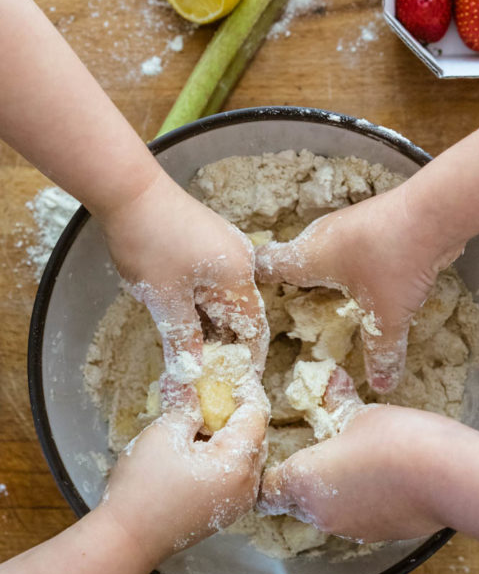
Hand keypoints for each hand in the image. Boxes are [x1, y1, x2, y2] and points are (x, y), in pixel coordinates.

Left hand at [101, 170, 268, 392]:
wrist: (128, 188)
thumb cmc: (150, 242)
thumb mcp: (164, 299)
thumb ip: (182, 340)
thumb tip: (191, 377)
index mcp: (238, 277)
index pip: (254, 329)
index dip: (248, 359)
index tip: (238, 384)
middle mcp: (241, 260)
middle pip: (241, 313)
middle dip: (226, 344)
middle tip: (208, 373)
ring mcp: (224, 246)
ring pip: (224, 297)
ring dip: (211, 324)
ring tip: (193, 351)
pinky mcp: (207, 239)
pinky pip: (213, 281)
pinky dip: (202, 303)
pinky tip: (182, 317)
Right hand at [102, 377, 268, 560]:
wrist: (126, 541)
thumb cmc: (143, 488)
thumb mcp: (164, 434)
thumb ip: (188, 406)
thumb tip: (197, 389)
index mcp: (238, 463)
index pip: (256, 416)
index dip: (246, 392)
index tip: (234, 376)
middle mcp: (248, 485)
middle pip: (256, 437)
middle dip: (238, 414)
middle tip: (216, 394)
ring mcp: (238, 503)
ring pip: (247, 457)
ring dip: (231, 436)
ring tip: (205, 419)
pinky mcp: (224, 512)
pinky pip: (236, 475)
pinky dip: (224, 457)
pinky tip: (199, 448)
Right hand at [255, 181, 460, 391]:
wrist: (435, 211)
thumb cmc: (395, 262)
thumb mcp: (387, 316)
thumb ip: (381, 351)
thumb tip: (380, 386)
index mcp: (308, 256)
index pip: (266, 264)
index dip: (256, 281)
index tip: (252, 296)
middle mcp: (321, 235)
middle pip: (295, 257)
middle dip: (294, 281)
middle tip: (295, 307)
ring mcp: (347, 222)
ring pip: (325, 249)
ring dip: (327, 271)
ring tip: (332, 296)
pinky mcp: (372, 218)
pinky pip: (351, 244)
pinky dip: (353, 262)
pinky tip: (369, 278)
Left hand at [259, 387, 446, 543]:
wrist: (448, 477)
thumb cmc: (396, 439)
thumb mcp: (362, 415)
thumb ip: (337, 404)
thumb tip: (328, 381)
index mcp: (303, 483)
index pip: (267, 492)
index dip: (271, 476)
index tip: (282, 456)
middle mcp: (320, 515)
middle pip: (298, 503)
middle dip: (306, 481)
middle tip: (326, 451)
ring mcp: (351, 530)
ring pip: (329, 512)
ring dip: (337, 492)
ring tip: (361, 461)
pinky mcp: (380, 536)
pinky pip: (359, 518)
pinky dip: (365, 502)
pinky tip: (386, 478)